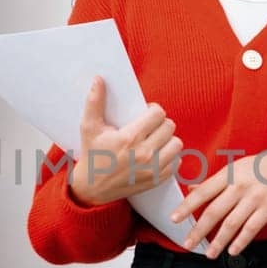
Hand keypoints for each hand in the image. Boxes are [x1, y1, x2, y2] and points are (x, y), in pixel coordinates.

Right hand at [66, 77, 182, 206]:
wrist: (92, 188)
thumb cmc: (91, 154)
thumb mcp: (89, 127)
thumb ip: (94, 101)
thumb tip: (99, 79)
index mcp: (129, 138)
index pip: (158, 113)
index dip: (153, 110)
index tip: (145, 114)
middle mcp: (144, 154)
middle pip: (170, 126)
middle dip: (160, 123)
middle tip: (150, 127)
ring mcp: (152, 169)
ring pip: (177, 143)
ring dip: (167, 139)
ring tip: (154, 140)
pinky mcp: (157, 180)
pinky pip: (177, 162)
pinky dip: (170, 157)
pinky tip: (157, 154)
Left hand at [172, 141, 266, 256]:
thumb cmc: (265, 166)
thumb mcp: (238, 167)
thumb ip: (216, 181)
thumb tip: (192, 189)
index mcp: (229, 174)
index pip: (203, 192)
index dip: (186, 206)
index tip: (173, 219)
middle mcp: (240, 186)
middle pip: (214, 211)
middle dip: (198, 230)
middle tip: (187, 244)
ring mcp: (255, 198)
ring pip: (231, 224)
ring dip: (218, 241)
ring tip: (209, 254)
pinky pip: (251, 228)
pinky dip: (241, 241)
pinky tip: (232, 251)